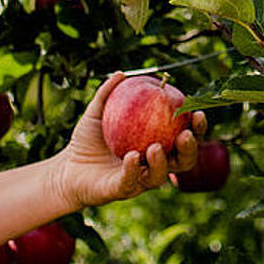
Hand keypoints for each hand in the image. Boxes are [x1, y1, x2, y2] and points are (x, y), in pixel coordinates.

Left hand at [58, 72, 205, 209]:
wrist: (66, 168)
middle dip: (190, 149)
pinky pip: (132, 181)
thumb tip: (121, 73)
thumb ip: (108, 93)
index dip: (196, 127)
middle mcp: (153, 164)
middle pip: (183, 161)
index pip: (183, 136)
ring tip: (155, 147)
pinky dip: (133, 169)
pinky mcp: (123, 190)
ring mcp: (140, 179)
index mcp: (155, 143)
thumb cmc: (87, 139)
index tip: (197, 112)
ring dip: (162, 162)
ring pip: (160, 176)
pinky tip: (132, 156)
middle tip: (186, 134)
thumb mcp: (96, 112)